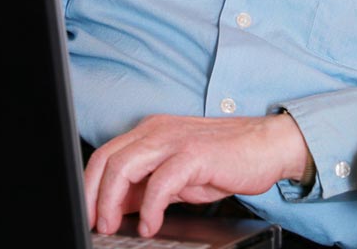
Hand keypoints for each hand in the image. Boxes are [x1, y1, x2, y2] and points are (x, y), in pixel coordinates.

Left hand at [84, 112, 307, 237]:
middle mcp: (158, 130)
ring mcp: (175, 139)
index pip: (106, 154)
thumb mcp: (178, 174)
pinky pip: (160, 181)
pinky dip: (150, 207)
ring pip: (125, 166)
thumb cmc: (226, 158)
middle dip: (94, 196)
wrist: (268, 146)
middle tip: (97, 224)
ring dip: (112, 201)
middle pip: (108, 159)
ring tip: (114, 225)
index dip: (90, 186)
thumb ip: (148, 185)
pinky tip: (151, 224)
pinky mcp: (194, 154)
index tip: (88, 213)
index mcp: (151, 131)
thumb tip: (120, 206)